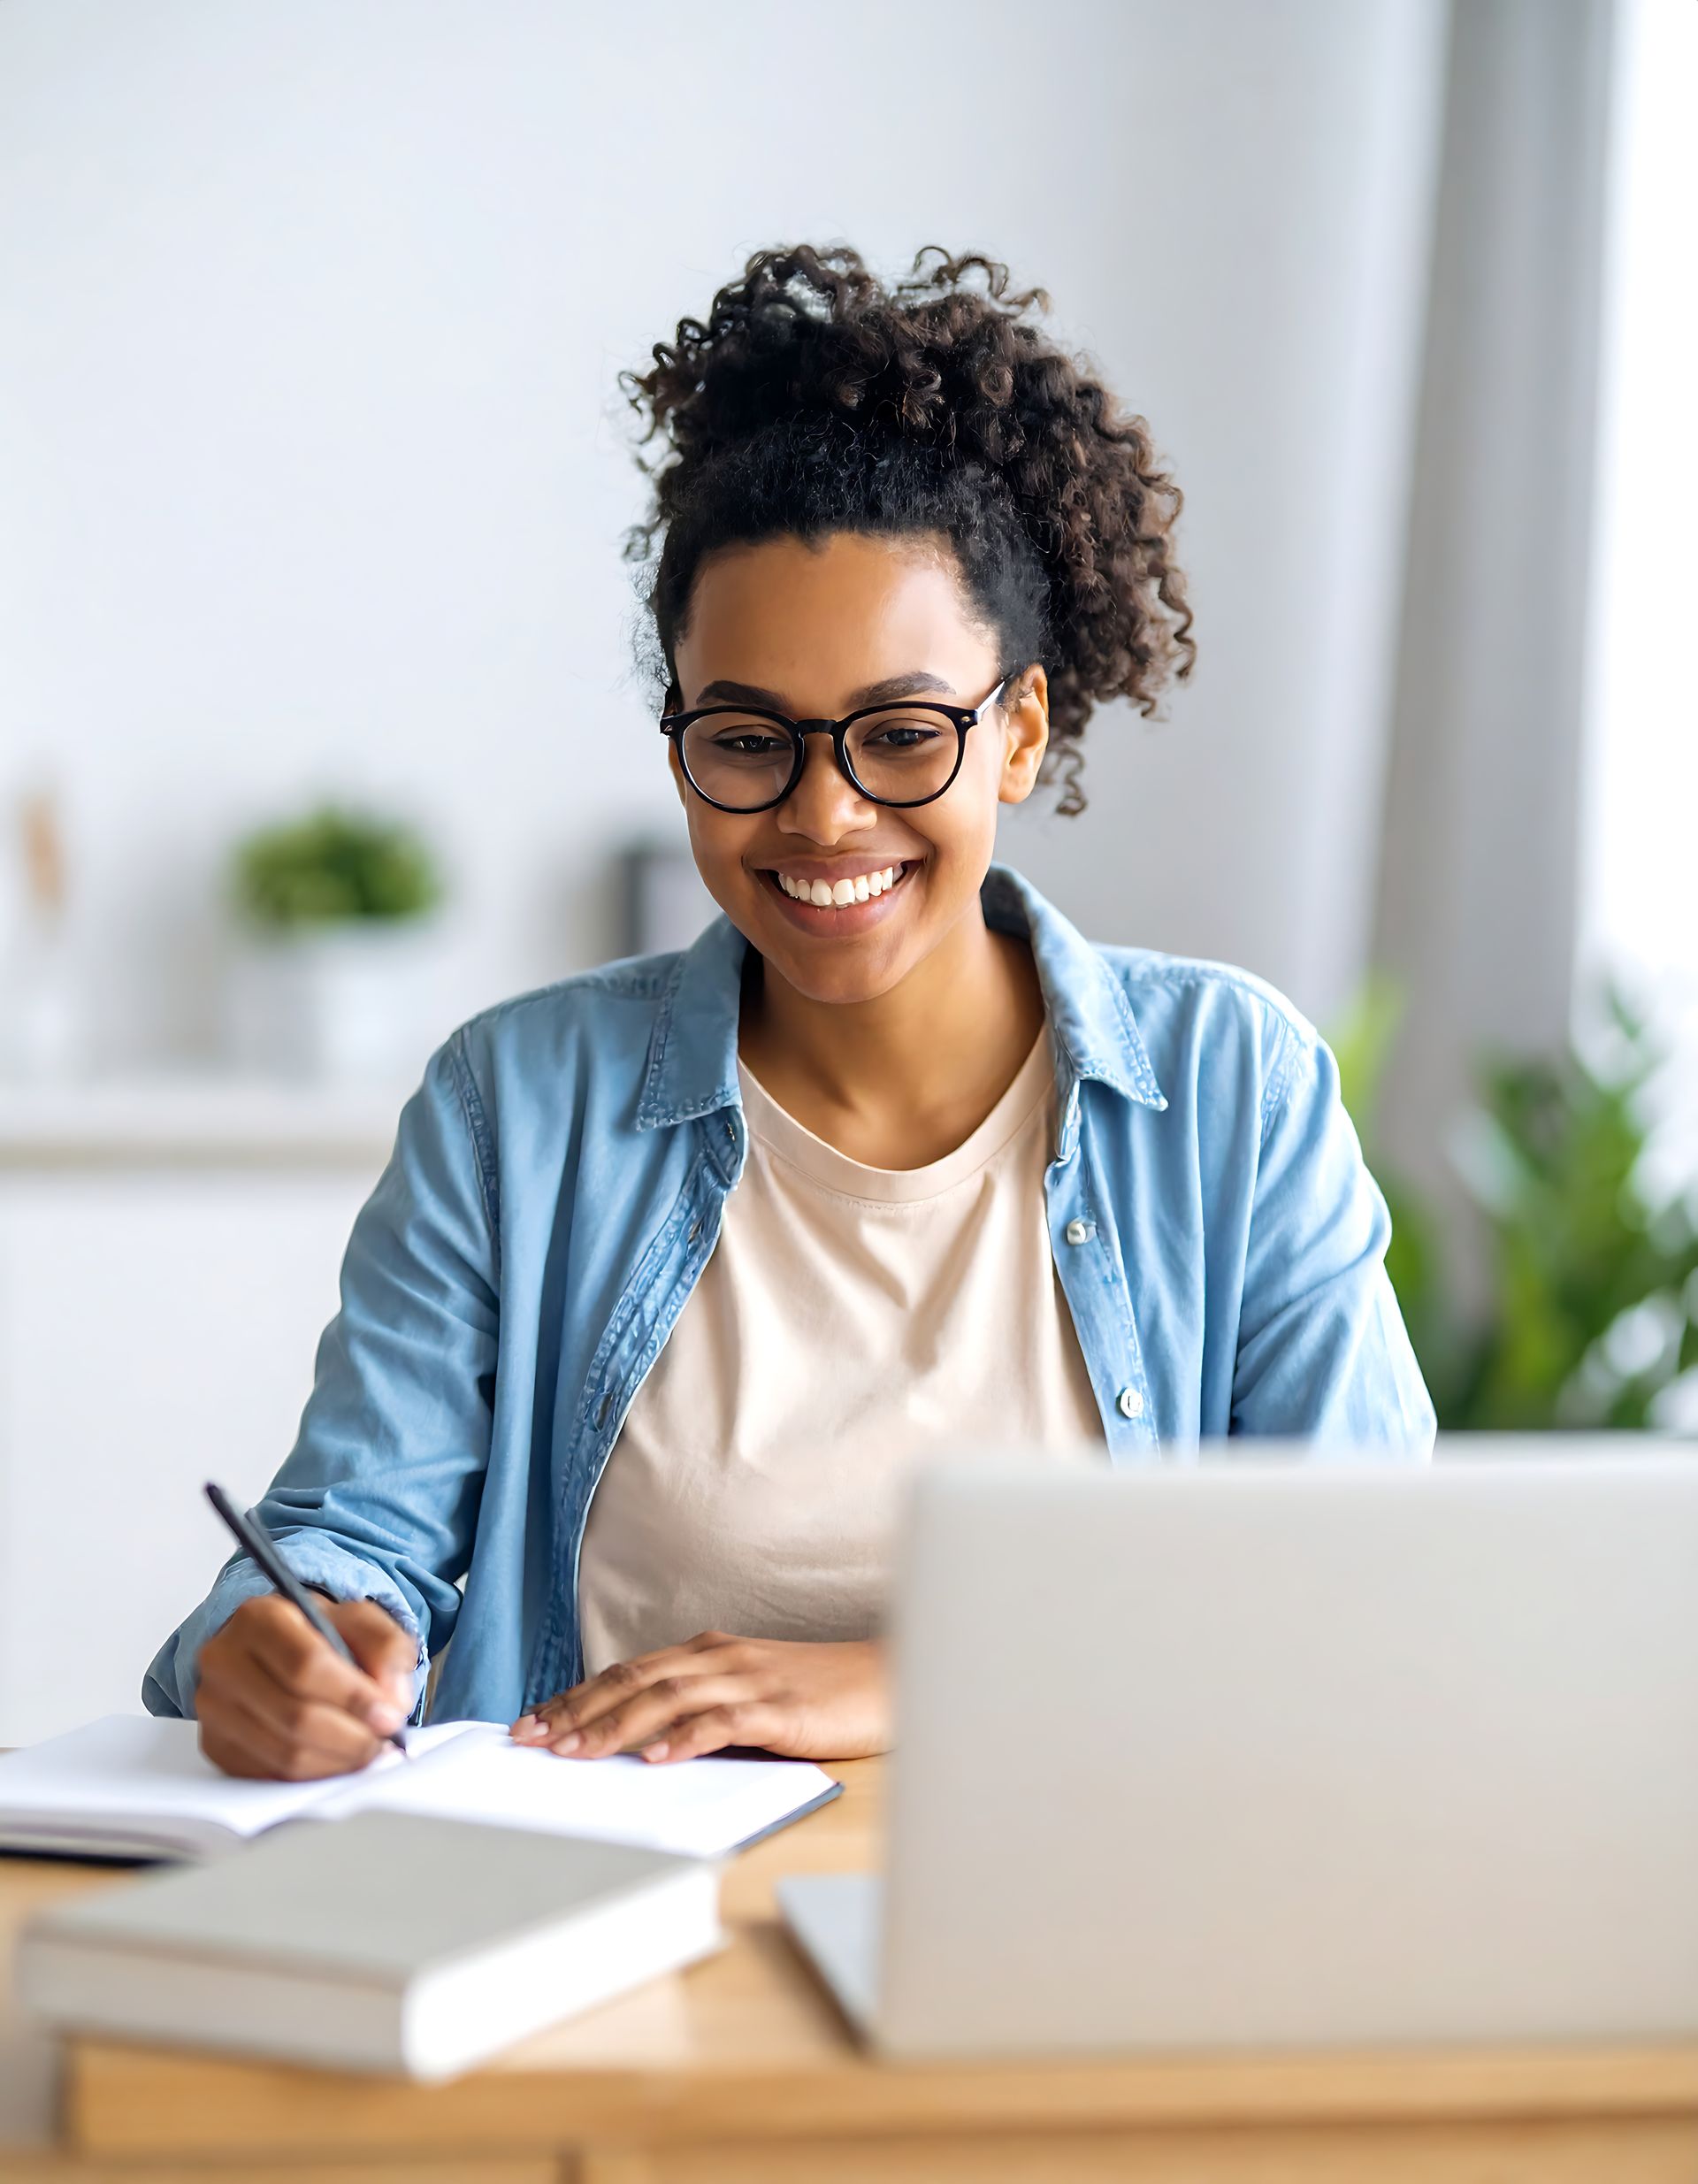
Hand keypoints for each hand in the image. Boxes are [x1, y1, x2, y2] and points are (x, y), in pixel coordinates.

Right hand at [196, 1595, 415, 1780]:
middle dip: (351, 1737)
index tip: (388, 1717)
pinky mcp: (215, 1743)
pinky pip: (269, 1775)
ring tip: (366, 1751)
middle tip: (384, 1742)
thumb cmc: (317, 1632)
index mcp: (259, 1617)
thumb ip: (386, 1649)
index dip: (353, 1698)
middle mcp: (224, 1660)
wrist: (274, 1648)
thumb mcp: (360, 1620)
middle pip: (294, 1716)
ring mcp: (212, 1706)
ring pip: (283, 1753)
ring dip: (336, 1761)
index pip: (306, 1665)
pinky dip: (312, 1774)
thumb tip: (391, 1701)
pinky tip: (336, 1760)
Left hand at [510, 1633, 887, 1764]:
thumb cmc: (822, 1693)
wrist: (892, 1677)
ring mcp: (751, 1680)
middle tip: (531, 1740)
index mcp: (710, 1652)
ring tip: (575, 1753)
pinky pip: (725, 1721)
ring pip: (667, 1698)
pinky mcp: (781, 1708)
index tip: (532, 1722)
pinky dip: (686, 1737)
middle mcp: (722, 1658)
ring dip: (615, 1727)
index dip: (576, 1696)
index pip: (627, 1671)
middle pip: (635, 1679)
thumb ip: (703, 1707)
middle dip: (577, 1711)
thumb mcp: (752, 1693)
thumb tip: (641, 1744)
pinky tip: (657, 1758)